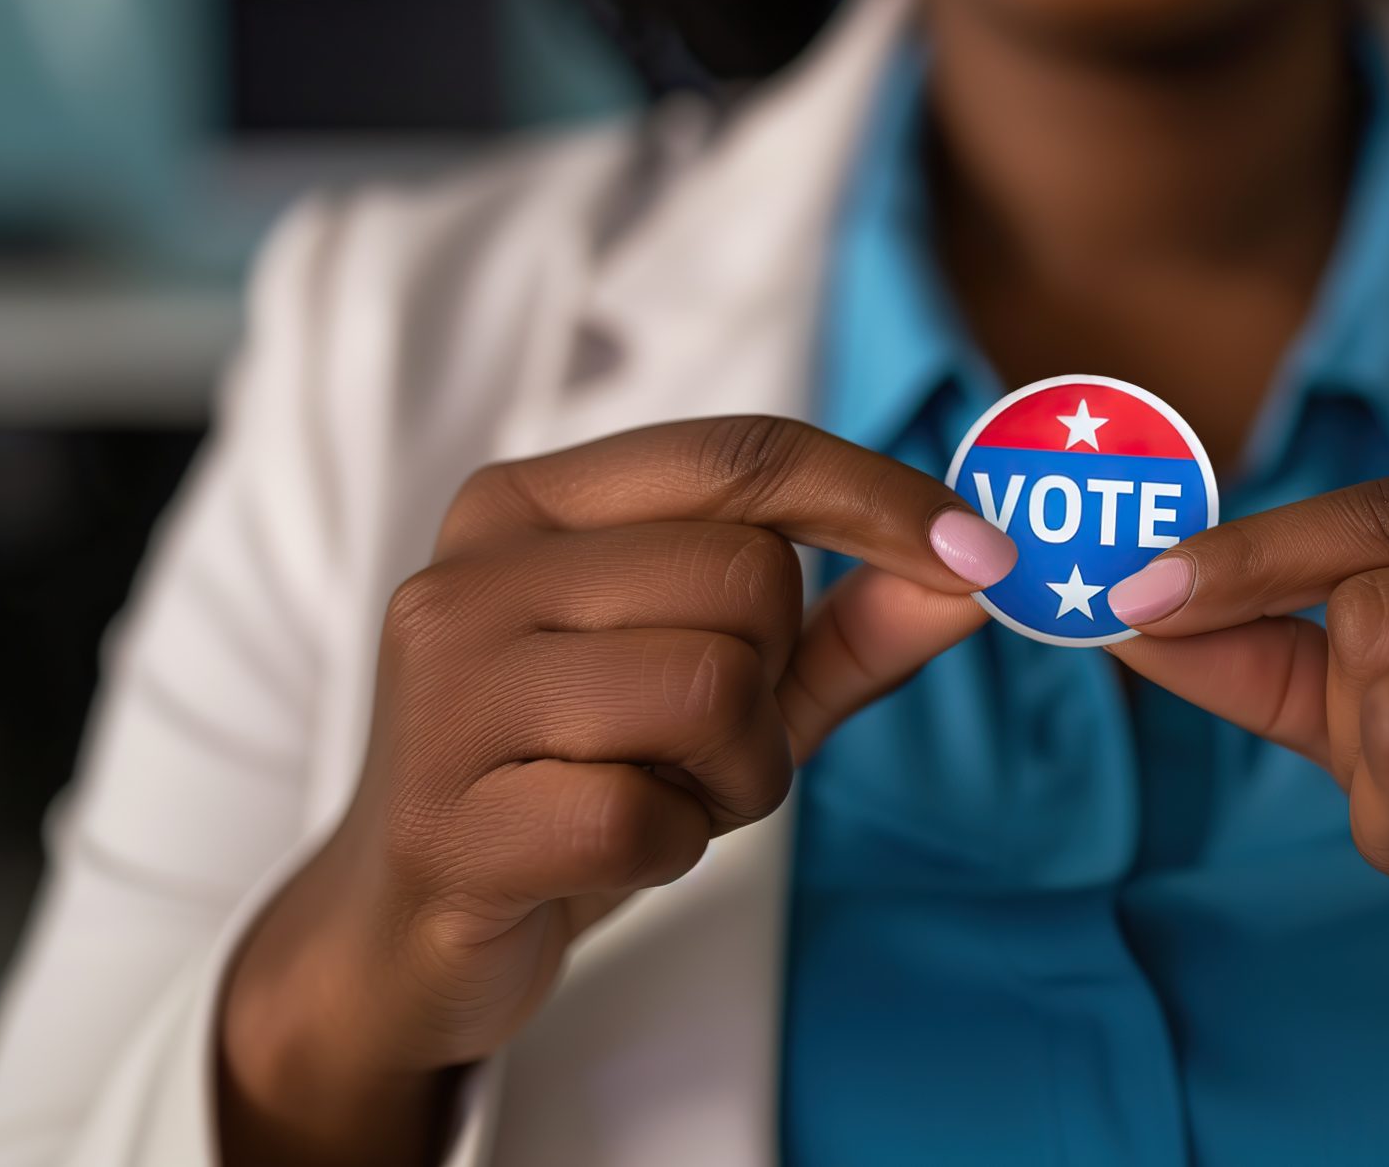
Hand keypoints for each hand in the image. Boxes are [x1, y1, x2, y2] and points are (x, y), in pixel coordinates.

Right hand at [218, 417, 1014, 1166]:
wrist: (402, 934)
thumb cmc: (577, 782)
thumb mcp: (723, 692)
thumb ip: (847, 627)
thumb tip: (980, 566)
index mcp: (530, 505)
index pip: (741, 454)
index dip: (879, 497)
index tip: (986, 552)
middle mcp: (474, 572)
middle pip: (746, 576)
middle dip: (774, 680)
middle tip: (703, 743)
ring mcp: (447, 692)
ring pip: (712, 687)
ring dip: (735, 772)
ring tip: (659, 793)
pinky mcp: (446, 817)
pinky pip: (646, 813)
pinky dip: (669, 847)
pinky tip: (608, 851)